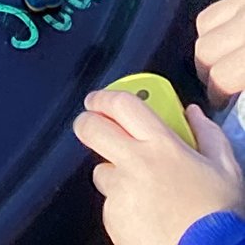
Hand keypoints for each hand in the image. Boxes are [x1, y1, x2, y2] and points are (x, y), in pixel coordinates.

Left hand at [74, 88, 243, 244]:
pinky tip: (146, 213)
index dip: (105, 96)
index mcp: (162, 146)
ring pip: (101, 170)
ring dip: (114, 174)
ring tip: (144, 189)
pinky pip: (108, 202)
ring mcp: (121, 191)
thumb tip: (194, 115)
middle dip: (89, 123)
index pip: (120, 104)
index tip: (101, 100)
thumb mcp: (226, 172)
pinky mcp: (113, 217)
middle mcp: (135, 163)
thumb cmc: (220, 220)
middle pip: (90, 127)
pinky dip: (121, 205)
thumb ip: (209, 136)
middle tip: (97, 127)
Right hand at [198, 0, 244, 104]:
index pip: (221, 77)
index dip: (218, 95)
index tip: (221, 101)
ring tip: (226, 52)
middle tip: (221, 81)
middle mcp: (244, 18)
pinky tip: (238, 25)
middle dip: (208, 70)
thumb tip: (236, 95)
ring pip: (205, 20)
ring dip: (211, 40)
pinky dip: (226, 16)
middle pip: (204, 49)